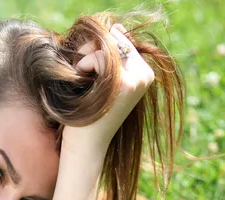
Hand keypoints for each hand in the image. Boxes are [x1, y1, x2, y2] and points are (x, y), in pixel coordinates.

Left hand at [63, 24, 154, 152]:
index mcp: (144, 73)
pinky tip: (81, 80)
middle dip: (90, 49)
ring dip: (85, 57)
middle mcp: (145, 75)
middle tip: (79, 70)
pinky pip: (100, 56)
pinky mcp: (123, 84)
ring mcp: (136, 79)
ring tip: (79, 77)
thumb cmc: (88, 117)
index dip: (97, 47)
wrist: (86, 146)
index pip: (119, 40)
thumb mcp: (102, 84)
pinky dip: (84, 65)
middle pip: (113, 39)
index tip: (84, 68)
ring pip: (106, 45)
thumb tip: (115, 27)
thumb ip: (111, 59)